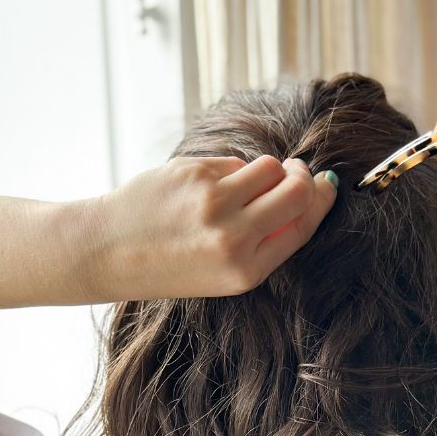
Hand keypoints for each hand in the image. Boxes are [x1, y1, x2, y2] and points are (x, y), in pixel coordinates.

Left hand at [80, 154, 338, 301]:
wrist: (108, 252)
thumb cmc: (172, 264)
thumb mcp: (226, 273)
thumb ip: (267, 241)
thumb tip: (308, 193)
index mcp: (247, 271)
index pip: (303, 225)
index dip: (321, 200)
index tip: (327, 184)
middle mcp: (234, 238)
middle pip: (296, 191)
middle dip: (303, 177)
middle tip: (297, 173)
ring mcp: (213, 203)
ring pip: (268, 168)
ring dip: (266, 171)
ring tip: (245, 185)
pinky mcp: (193, 174)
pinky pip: (234, 162)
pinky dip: (231, 170)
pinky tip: (207, 187)